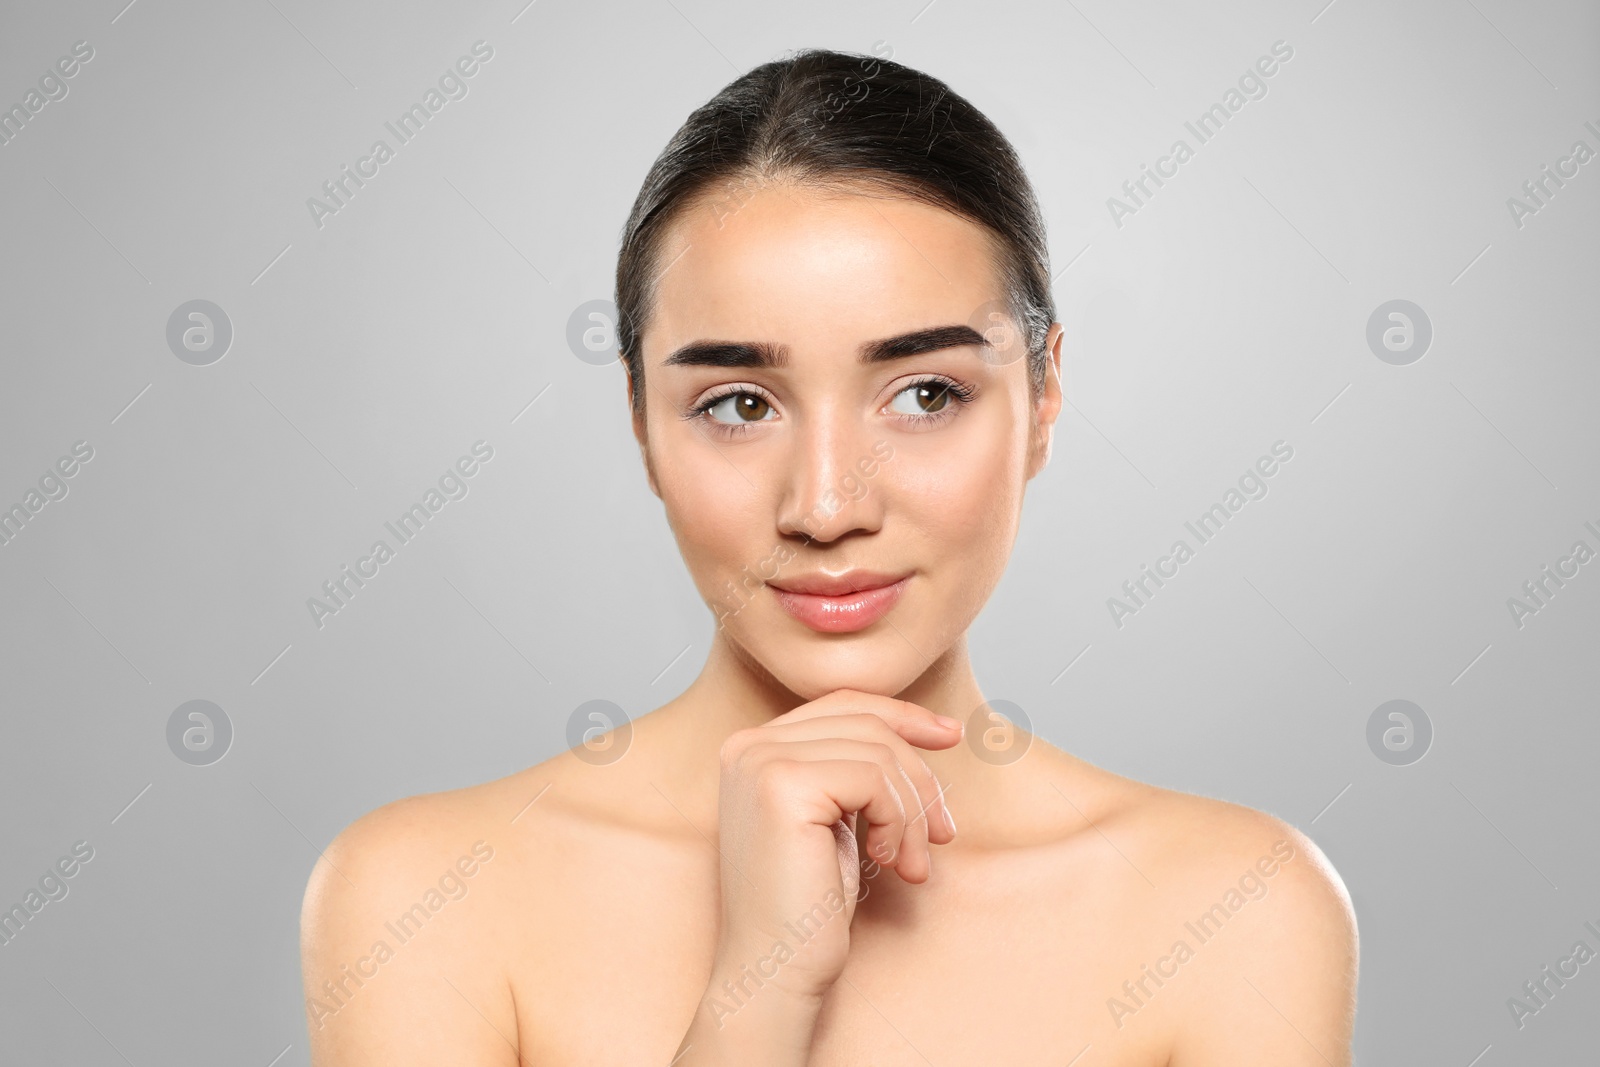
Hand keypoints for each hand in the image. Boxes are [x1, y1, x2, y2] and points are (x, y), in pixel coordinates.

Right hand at [709, 689, 960, 1006]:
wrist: (774, 972)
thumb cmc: (808, 908)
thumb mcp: (836, 821)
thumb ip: (853, 769)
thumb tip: (924, 729)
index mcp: (752, 748)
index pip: (844, 705)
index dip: (902, 716)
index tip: (951, 736)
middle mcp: (748, 745)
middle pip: (866, 724)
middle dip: (918, 777)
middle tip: (940, 835)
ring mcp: (761, 762)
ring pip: (878, 752)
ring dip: (913, 812)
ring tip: (911, 864)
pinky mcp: (782, 785)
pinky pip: (873, 778)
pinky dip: (898, 821)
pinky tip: (886, 863)